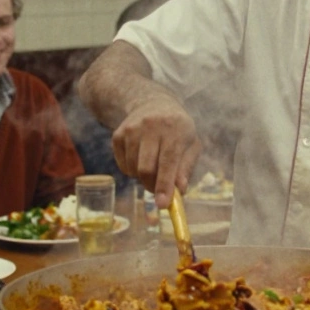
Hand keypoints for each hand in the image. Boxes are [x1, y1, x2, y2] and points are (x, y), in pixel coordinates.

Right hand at [111, 93, 200, 208]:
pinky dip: (133, 171)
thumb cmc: (178, 130)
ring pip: (133, 169)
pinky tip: (141, 159)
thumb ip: (186, 168)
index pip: (168, 161)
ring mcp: (132, 129)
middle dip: (153, 186)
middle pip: (146, 168)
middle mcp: (151, 126)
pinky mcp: (118, 134)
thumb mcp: (191, 145)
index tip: (163, 205)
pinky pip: (123, 165)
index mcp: (175, 128)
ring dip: (143, 178)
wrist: (153, 104)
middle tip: (159, 192)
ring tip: (153, 168)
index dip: (165, 185)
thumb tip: (180, 190)